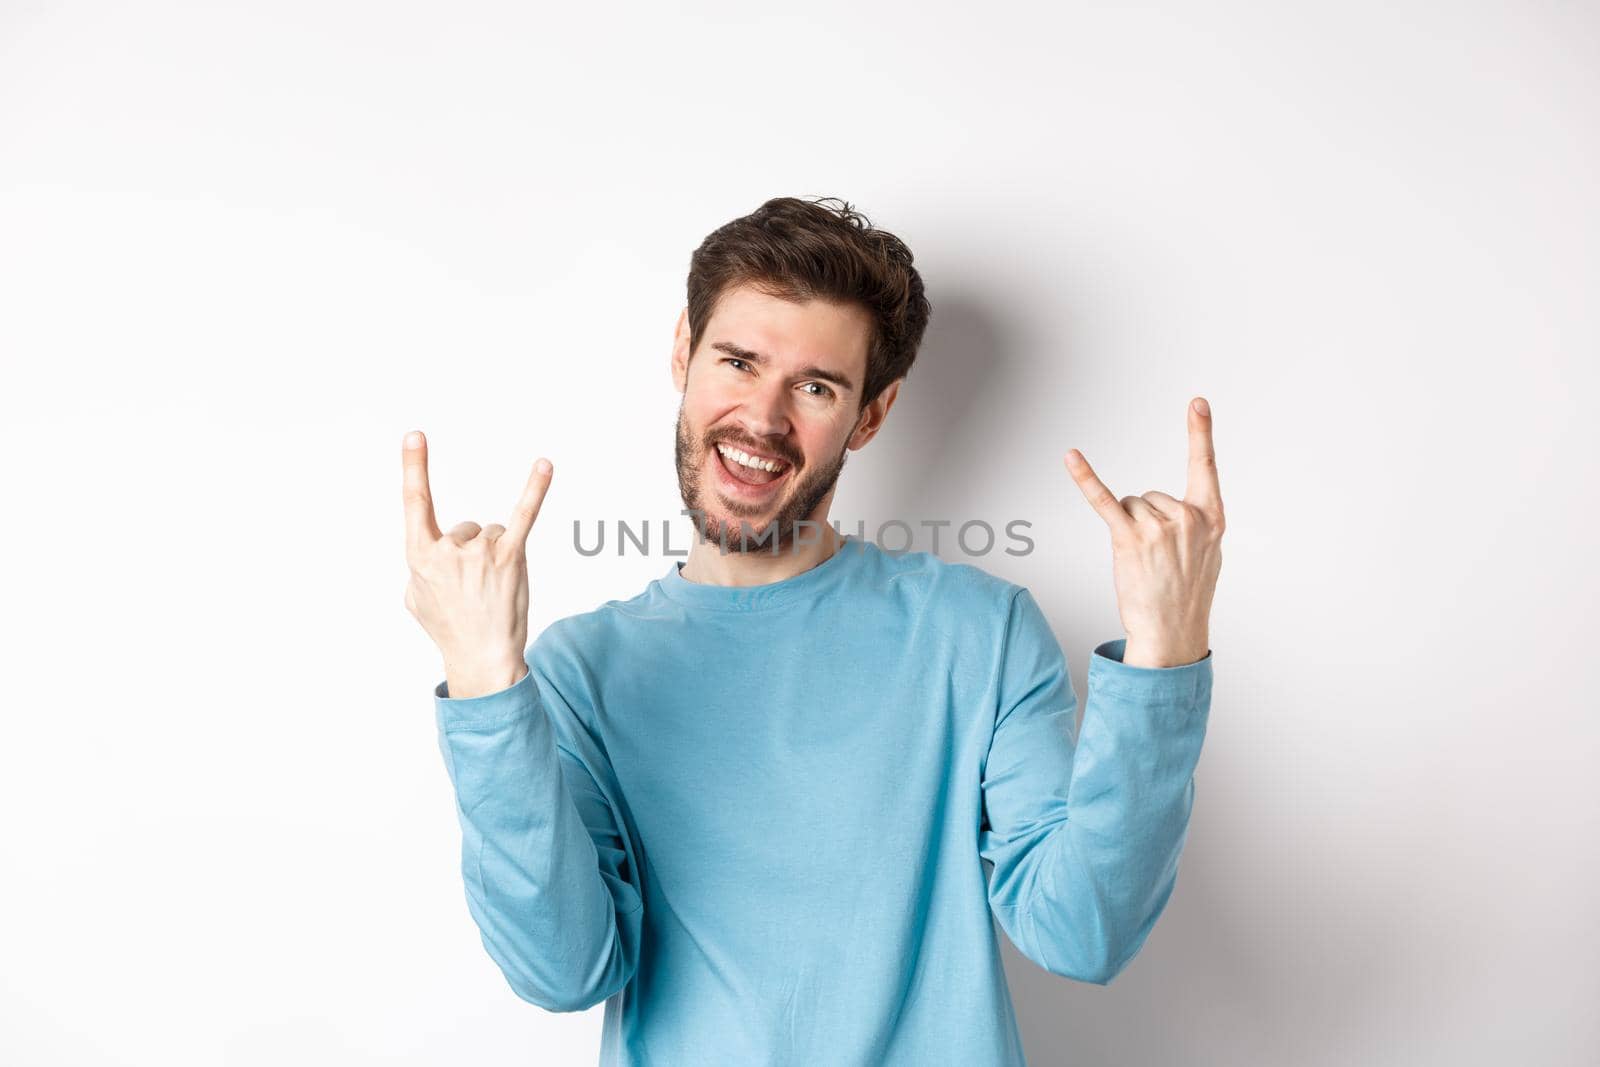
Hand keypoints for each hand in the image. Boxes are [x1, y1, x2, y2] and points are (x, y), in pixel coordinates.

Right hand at [402, 430, 553, 696]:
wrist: (483, 659)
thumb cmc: (448, 628)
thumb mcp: (415, 598)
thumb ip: (420, 565)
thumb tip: (432, 549)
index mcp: (419, 558)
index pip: (415, 504)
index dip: (414, 467)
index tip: (416, 436)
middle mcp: (450, 551)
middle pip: (464, 528)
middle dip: (469, 553)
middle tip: (472, 590)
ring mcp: (482, 553)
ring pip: (489, 533)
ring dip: (493, 556)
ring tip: (491, 589)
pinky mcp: (512, 557)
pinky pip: (523, 515)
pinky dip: (535, 489)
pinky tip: (544, 465)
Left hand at [1064, 397, 1224, 667]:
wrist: (1172, 634)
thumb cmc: (1187, 596)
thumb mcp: (1208, 554)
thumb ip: (1197, 524)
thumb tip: (1176, 513)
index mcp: (1211, 518)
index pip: (1205, 466)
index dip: (1200, 432)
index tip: (1196, 402)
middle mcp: (1187, 518)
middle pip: (1149, 495)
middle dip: (1145, 521)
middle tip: (1156, 557)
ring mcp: (1158, 528)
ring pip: (1129, 504)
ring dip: (1128, 529)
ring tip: (1142, 561)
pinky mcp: (1128, 540)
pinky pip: (1104, 501)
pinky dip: (1085, 478)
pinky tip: (1071, 458)